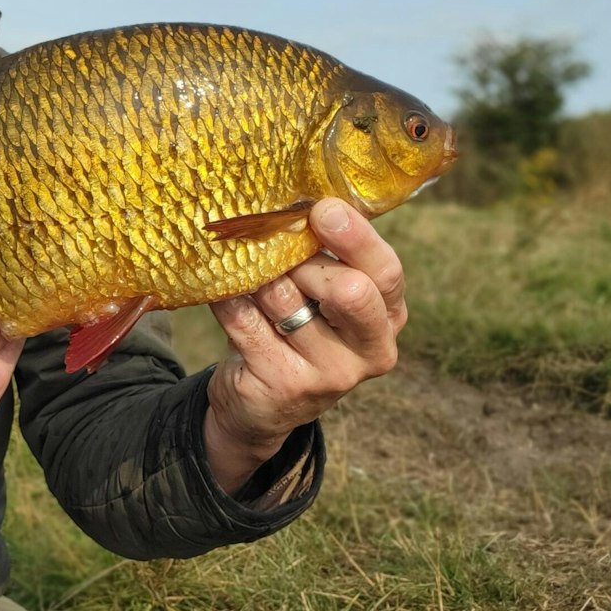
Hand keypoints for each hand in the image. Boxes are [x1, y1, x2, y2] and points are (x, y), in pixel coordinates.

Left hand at [203, 198, 405, 492]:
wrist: (265, 405)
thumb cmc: (298, 330)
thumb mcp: (325, 297)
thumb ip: (326, 258)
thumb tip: (293, 205)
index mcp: (389, 317)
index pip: (387, 273)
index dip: (356, 237)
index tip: (322, 209)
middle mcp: (370, 351)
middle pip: (348, 290)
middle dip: (305, 261)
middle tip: (277, 253)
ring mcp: (329, 374)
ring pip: (285, 298)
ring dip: (258, 276)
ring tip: (248, 273)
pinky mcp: (282, 384)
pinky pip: (244, 318)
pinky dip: (228, 296)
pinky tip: (222, 290)